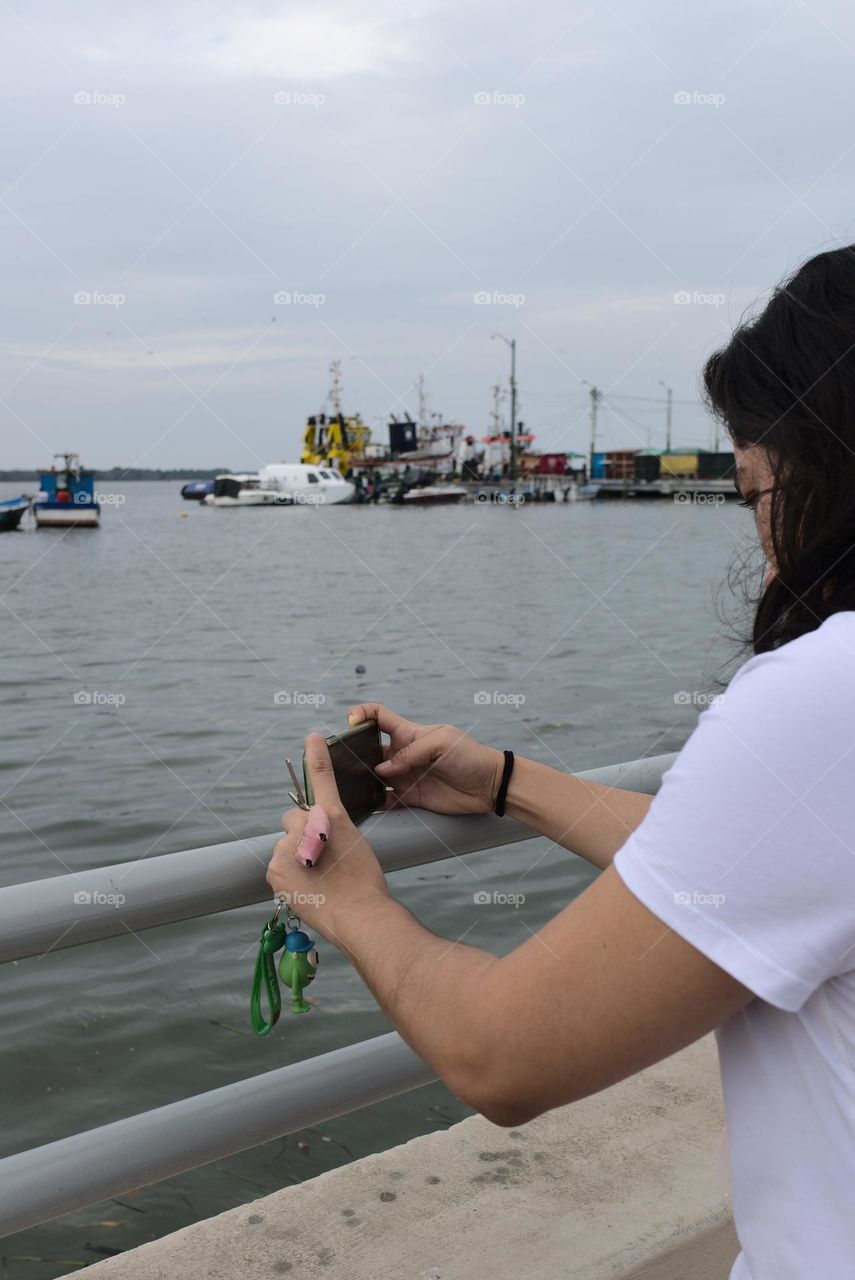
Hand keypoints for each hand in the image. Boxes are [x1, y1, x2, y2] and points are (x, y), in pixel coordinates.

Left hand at [266, 734, 388, 939]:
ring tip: (320, 878)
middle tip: (324, 856)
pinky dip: (291, 873)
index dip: (316, 758)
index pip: (320, 779)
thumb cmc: (364, 880)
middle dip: (304, 832)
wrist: (360, 916)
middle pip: (295, 821)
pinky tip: (310, 886)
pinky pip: (280, 866)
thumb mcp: (353, 839)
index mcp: (328, 815)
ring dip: (298, 855)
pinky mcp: (276, 872)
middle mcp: (303, 828)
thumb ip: (331, 820)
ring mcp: (286, 850)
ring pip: (287, 845)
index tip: (312, 738)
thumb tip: (314, 796)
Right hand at [348, 703, 504, 815]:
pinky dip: (372, 803)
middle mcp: (402, 754)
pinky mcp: (409, 797)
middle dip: (354, 752)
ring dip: (360, 779)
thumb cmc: (470, 756)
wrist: (489, 786)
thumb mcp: (442, 743)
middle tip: (343, 761)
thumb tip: (383, 769)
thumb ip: (411, 753)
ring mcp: (404, 776)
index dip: (361, 713)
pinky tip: (362, 805)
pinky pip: (384, 800)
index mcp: (408, 733)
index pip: (378, 716)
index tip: (350, 722)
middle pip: (369, 748)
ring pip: (372, 776)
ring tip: (347, 784)